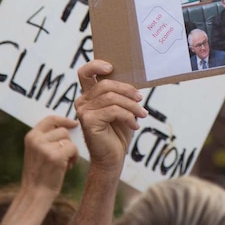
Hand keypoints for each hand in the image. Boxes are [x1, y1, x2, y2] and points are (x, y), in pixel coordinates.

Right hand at [21, 115, 78, 196]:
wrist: (35, 194)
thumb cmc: (39, 174)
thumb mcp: (36, 152)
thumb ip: (46, 138)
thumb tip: (66, 126)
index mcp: (31, 136)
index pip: (50, 119)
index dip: (64, 120)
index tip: (74, 123)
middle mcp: (36, 139)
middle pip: (63, 130)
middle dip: (67, 142)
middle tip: (64, 156)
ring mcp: (45, 147)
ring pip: (69, 140)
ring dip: (71, 151)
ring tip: (65, 163)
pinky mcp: (55, 156)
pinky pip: (73, 148)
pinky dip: (75, 157)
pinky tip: (68, 167)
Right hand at [75, 59, 146, 173]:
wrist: (112, 158)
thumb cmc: (118, 132)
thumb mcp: (121, 108)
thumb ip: (120, 94)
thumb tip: (133, 81)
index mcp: (89, 95)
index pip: (85, 72)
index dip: (96, 65)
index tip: (111, 67)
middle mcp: (82, 101)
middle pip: (105, 84)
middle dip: (127, 90)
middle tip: (141, 99)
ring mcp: (83, 111)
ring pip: (111, 98)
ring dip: (131, 105)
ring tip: (142, 114)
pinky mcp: (88, 121)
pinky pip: (113, 110)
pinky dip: (128, 116)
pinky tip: (135, 124)